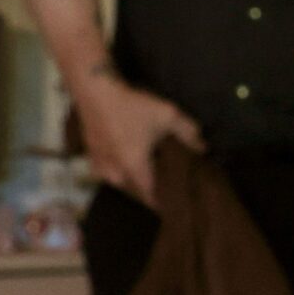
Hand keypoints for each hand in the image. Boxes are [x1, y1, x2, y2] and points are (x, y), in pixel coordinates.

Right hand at [73, 73, 203, 207]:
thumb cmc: (133, 107)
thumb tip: (203, 149)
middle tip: (167, 184)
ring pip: (121, 183)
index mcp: (134, 169)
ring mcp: (99, 166)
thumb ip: (189, 134)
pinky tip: (126, 162)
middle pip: (136, 191)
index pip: (151, 197)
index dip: (164, 202)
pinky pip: (108, 173)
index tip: (176, 203)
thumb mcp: (168, 116)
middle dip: (151, 190)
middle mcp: (115, 173)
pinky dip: (119, 172)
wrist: (95, 92)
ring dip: (134, 181)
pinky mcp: (90, 157)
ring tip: (149, 173)